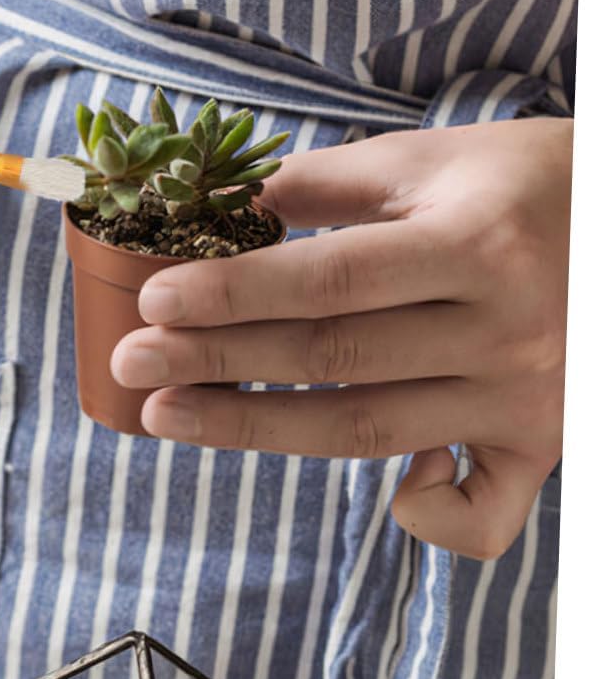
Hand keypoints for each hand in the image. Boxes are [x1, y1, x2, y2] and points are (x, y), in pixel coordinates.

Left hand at [112, 118, 570, 559]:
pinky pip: (486, 514)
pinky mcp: (546, 444)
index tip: (154, 301)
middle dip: (217, 362)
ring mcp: (528, 400)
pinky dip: (430, 519)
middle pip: (334, 359)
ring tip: (168, 415)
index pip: (329, 281)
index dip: (233, 294)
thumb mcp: (427, 158)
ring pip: (370, 431)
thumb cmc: (521, 181)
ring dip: (258, 429)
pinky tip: (383, 498)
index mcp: (473, 244)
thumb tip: (221, 212)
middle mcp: (505, 330)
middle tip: (131, 361)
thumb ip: (323, 185)